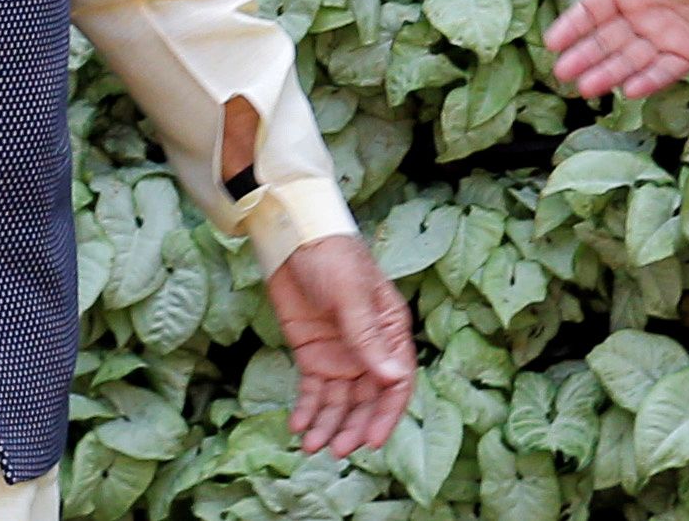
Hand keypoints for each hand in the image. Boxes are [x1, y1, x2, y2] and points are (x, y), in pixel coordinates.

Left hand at [266, 234, 414, 457]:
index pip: (396, 382)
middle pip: (367, 399)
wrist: (293, 239)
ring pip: (339, 401)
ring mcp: (340, 353)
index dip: (386, 414)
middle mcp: (368, 349)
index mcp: (390, 332)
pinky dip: (307, 410)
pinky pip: (314, 391)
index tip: (371, 441)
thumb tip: (393, 380)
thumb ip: (368, 340)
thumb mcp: (352, 298)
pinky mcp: (313, 354)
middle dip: (353, 426)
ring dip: (328, 425)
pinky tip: (298, 427)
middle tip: (336, 450)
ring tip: (311, 447)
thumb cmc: (333, 258)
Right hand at [544, 0, 688, 97]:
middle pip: (607, 41)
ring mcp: (663, 36)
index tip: (552, 42)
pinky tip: (628, 91)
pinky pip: (665, 71)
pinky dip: (648, 82)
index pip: (592, 12)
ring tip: (586, 88)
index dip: (572, 27)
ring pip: (630, 60)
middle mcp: (641, 16)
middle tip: (562, 72)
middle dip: (585, 57)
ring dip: (609, 74)